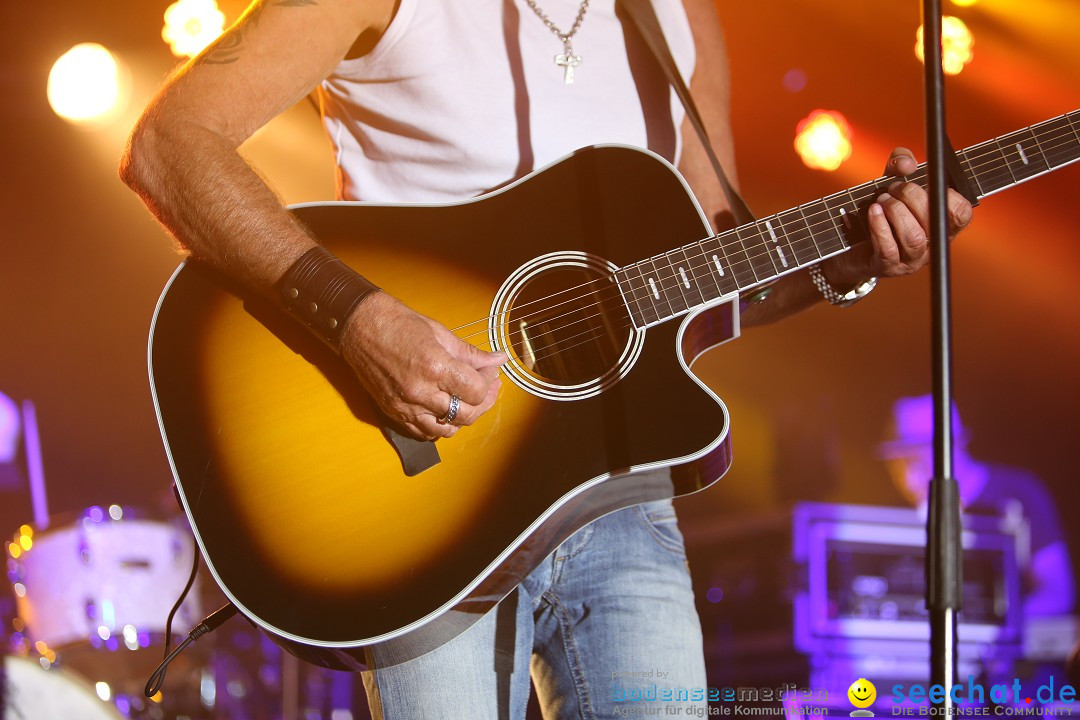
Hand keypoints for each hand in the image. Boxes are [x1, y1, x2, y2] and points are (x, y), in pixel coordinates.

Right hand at [340, 292, 505, 440]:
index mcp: (436, 367)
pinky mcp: (394, 412)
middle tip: (487, 388)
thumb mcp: (440, 333)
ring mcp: (406, 406)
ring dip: (462, 418)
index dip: (488, 383)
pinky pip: (424, 432)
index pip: (476, 391)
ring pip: (447, 429)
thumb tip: (497, 360)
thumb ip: (470, 353)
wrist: (360, 326)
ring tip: (468, 402)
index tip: (488, 373)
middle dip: (483, 403)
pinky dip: (439, 427)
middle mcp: (421, 392)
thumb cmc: (398, 324)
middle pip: (466, 414)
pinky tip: (445, 411)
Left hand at [822, 147, 973, 286]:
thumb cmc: (882, 210)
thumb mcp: (892, 180)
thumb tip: (905, 164)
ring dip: (896, 211)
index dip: (949, 195)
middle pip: (935, 222)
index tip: (930, 182)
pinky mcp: (888, 266)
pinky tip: (873, 211)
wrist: (853, 244)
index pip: (961, 213)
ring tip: (882, 200)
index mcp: (942, 224)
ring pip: (913, 237)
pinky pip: (888, 248)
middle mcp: (932, 244)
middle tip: (894, 188)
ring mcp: (911, 259)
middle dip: (913, 196)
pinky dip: (879, 226)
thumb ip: (901, 163)